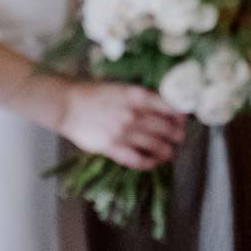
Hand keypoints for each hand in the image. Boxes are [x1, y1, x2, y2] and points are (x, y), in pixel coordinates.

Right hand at [56, 80, 188, 170]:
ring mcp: (124, 133)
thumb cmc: (94, 93)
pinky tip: (154, 163)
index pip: (169, 107)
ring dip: (167, 151)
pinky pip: (137, 160)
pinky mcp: (112, 148)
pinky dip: (149, 163)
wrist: (67, 104)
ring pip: (156, 145)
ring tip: (170, 152)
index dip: (180, 115)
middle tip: (179, 137)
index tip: (183, 120)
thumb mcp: (122, 87)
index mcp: (138, 96)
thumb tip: (162, 106)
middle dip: (177, 134)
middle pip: (166, 128)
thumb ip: (141, 98)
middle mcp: (134, 114)